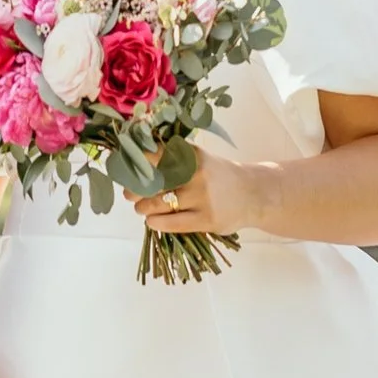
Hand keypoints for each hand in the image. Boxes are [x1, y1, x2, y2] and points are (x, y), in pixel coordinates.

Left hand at [128, 156, 262, 243]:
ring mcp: (202, 197)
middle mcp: (196, 173)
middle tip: (129, 193)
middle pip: (152, 181)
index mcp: (192, 154)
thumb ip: (173, 159)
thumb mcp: (199, 159)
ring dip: (143, 207)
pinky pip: (172, 223)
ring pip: (159, 204)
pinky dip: (156, 223)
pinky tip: (152, 221)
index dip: (135, 160)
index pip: (154, 153)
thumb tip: (135, 163)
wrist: (254, 194)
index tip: (123, 166)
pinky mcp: (206, 219)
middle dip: (135, 189)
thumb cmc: (219, 176)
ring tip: (141, 208)